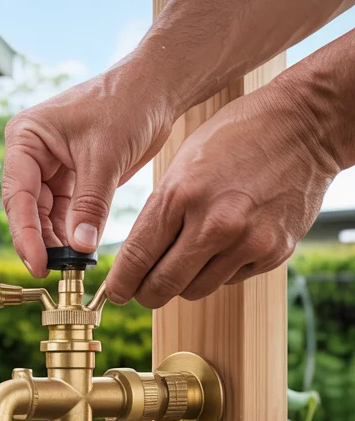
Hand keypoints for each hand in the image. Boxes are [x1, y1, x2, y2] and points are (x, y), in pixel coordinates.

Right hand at [2, 61, 175, 276]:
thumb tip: (79, 246)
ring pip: (45, 215)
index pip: (17, 194)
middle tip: (56, 272)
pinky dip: (72, 232)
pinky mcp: (72, 178)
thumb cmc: (126, 104)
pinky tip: (80, 251)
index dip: (25, 233)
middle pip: (26, 208)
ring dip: (56, 241)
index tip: (38, 264)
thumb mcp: (105, 156)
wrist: (156, 89)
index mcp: (26, 138)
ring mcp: (51, 167)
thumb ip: (90, 204)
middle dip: (40, 241)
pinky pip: (66, 213)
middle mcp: (32, 153)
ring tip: (71, 267)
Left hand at [105, 76, 337, 308]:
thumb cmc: (236, 137)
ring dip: (184, 282)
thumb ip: (161, 211)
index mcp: (181, 195)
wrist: (304, 126)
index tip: (116, 292)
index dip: (121, 283)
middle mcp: (214, 225)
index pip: (137, 257)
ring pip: (196, 289)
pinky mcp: (273, 252)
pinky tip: (225, 244)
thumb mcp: (184, 164)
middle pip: (163, 286)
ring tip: (186, 261)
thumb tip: (138, 257)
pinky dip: (220, 270)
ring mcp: (247, 242)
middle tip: (142, 292)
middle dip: (146, 294)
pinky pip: (231, 279)